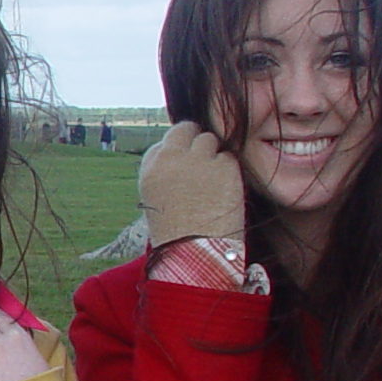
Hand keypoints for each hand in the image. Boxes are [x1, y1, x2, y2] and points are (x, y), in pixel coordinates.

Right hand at [138, 121, 244, 245]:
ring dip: (213, 154)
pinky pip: (229, 157)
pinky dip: (229, 169)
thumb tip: (183, 147)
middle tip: (204, 162)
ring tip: (214, 180)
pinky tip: (225, 189)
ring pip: (210, 140)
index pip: (168, 139)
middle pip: (187, 130)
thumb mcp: (155, 194)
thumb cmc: (175, 230)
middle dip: (196, 141)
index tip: (186, 162)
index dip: (180, 148)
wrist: (194, 251)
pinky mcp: (224, 167)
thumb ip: (165, 167)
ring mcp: (199, 160)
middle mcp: (172, 158)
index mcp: (152, 167)